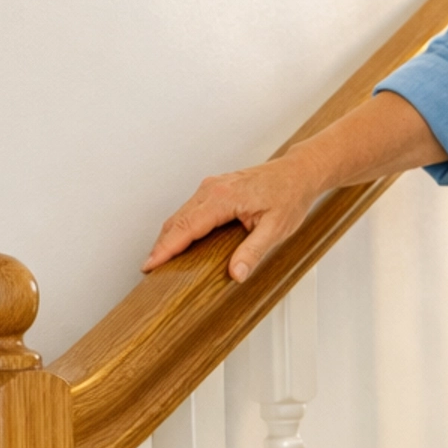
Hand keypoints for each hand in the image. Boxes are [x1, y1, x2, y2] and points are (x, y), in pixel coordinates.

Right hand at [140, 93, 445, 283]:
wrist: (298, 173)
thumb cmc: (290, 197)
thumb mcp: (276, 229)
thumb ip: (254, 251)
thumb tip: (236, 274)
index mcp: (223, 198)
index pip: (186, 227)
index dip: (166, 248)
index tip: (150, 265)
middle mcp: (211, 189)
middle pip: (177, 221)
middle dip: (161, 245)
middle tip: (149, 270)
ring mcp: (211, 187)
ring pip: (181, 214)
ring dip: (168, 236)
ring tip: (158, 260)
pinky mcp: (214, 189)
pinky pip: (189, 209)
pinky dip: (179, 226)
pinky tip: (178, 242)